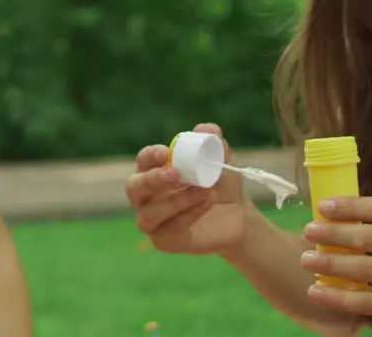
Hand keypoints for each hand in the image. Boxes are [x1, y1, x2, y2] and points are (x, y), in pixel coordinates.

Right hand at [124, 123, 247, 255]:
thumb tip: (206, 130)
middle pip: (134, 187)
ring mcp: (152, 220)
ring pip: (150, 213)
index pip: (143, 160)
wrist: (237, 215)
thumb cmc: (220, 183)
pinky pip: (168, 230)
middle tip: (175, 174)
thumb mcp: (222, 161)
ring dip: (177, 200)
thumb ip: (215, 144)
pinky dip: (189, 215)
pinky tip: (207, 203)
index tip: (167, 153)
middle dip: (152, 179)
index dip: (151, 156)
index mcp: (153, 170)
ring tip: (205, 190)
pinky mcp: (163, 241)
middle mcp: (146, 196)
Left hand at [301, 197, 371, 336]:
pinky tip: (318, 292)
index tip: (324, 205)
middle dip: (336, 233)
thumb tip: (345, 217)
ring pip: (369, 269)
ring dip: (333, 263)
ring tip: (307, 260)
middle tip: (308, 231)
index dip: (352, 206)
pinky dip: (341, 298)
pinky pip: (371, 303)